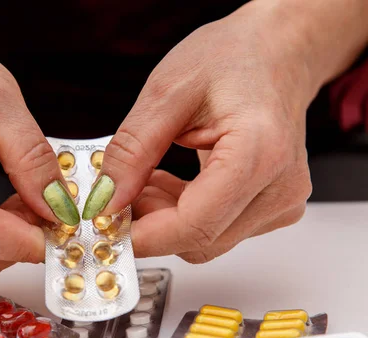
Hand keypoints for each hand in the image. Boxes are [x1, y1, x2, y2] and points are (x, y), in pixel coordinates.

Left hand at [82, 3, 316, 262]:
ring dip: (163, 218)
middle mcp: (280, 188)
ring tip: (143, 176)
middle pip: (199, 240)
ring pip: (205, 240)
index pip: (194, 226)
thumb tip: (105, 203)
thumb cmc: (231, 58)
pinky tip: (165, 182)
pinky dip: (181, 213)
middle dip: (149, 224)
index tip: (102, 225)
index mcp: (259, 154)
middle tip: (117, 192)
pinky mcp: (272, 207)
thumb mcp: (166, 94)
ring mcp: (281, 202)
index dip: (142, 235)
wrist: (276, 51)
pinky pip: (216, 229)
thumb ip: (132, 152)